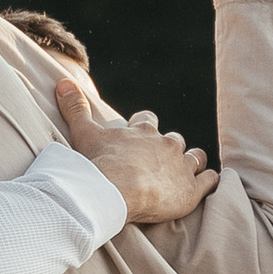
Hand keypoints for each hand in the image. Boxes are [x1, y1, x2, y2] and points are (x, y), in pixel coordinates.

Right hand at [54, 78, 218, 226]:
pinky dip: (209, 180)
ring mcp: (181, 166)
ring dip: (192, 162)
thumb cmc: (99, 163)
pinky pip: (209, 180)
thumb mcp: (83, 133)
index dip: (144, 126)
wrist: (114, 191)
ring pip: (196, 157)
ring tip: (185, 172)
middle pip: (175, 139)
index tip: (139, 133)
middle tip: (160, 160)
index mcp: (143, 130)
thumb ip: (75, 108)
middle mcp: (167, 143)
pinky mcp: (192, 190)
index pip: (148, 120)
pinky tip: (207, 183)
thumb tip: (63, 82)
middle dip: (169, 147)